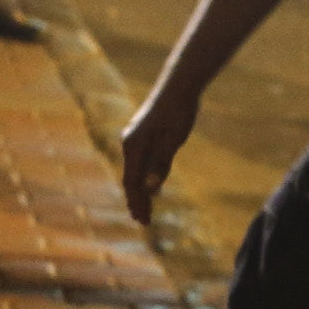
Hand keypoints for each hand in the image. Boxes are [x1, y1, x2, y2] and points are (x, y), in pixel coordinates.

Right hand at [117, 83, 197, 222]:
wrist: (178, 87)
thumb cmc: (178, 112)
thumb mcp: (173, 140)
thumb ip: (160, 164)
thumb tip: (150, 189)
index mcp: (134, 147)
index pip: (132, 182)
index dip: (137, 202)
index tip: (142, 220)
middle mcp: (130, 143)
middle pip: (131, 179)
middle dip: (136, 201)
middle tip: (142, 221)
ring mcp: (135, 139)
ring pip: (135, 171)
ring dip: (139, 191)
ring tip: (144, 209)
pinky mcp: (144, 135)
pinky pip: (140, 162)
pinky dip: (144, 177)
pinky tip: (151, 187)